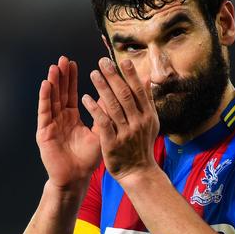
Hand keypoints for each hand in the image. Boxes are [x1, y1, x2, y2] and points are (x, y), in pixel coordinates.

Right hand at [36, 56, 100, 190]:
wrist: (76, 178)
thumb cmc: (88, 158)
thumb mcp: (100, 131)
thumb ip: (104, 113)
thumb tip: (114, 93)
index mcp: (72, 117)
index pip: (71, 94)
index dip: (72, 79)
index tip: (73, 63)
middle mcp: (60, 118)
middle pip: (60, 93)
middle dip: (61, 76)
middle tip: (63, 59)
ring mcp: (51, 124)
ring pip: (51, 99)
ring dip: (52, 83)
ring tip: (55, 67)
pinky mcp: (44, 132)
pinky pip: (44, 112)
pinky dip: (45, 98)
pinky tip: (46, 85)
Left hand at [81, 57, 159, 180]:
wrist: (138, 172)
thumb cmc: (142, 144)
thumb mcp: (150, 122)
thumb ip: (148, 99)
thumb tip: (148, 77)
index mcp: (148, 115)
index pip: (139, 91)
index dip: (131, 75)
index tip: (123, 61)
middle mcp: (139, 122)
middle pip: (125, 95)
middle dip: (113, 77)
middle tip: (102, 62)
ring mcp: (126, 132)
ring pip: (113, 106)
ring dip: (102, 88)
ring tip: (92, 74)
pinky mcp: (113, 142)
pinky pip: (102, 122)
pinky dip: (94, 108)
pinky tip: (84, 97)